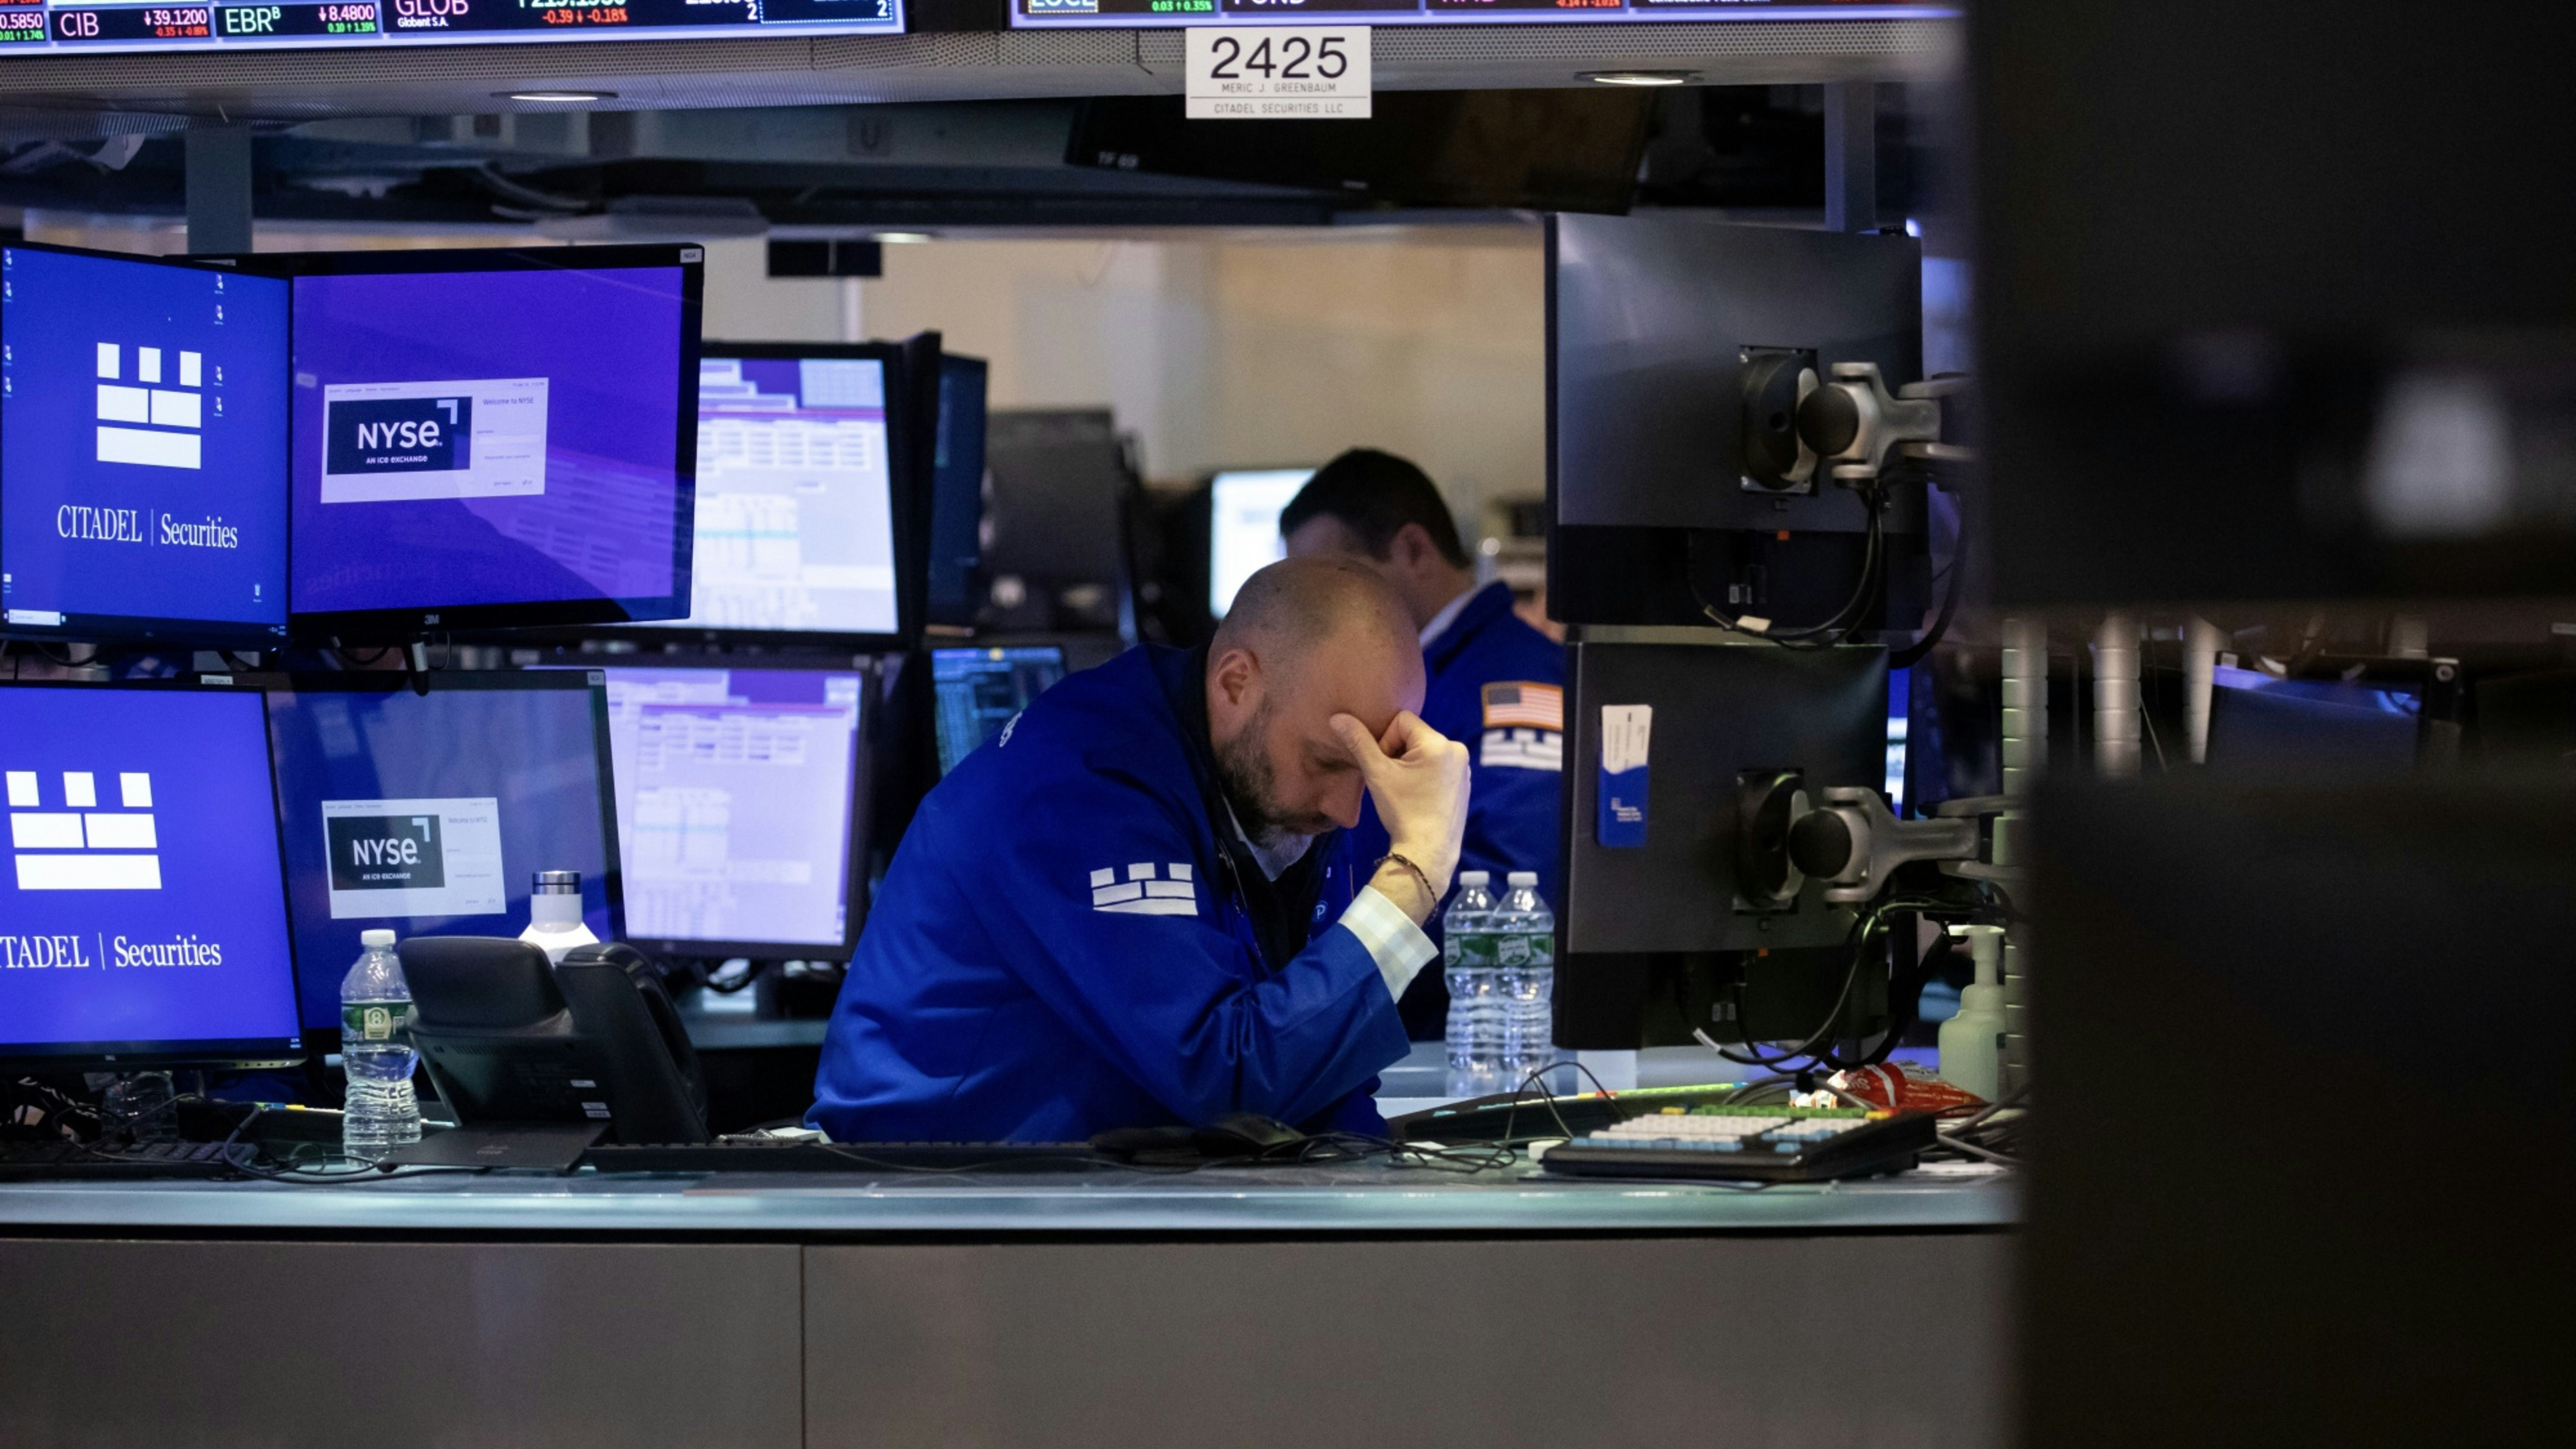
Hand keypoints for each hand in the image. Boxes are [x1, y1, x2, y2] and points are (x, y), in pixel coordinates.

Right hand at [1330, 710, 1467, 915]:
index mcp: (1438, 742)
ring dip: (1409, 764)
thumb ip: (1358, 742)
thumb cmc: (1402, 810)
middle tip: (1391, 780)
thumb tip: (1337, 717)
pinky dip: (1424, 775)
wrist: (1427, 852)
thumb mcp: (1377, 773)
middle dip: (1397, 753)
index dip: (1385, 740)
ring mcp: (1463, 768)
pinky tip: (1417, 797)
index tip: (1383, 766)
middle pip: (1414, 735)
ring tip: (1404, 790)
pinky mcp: (1464, 783)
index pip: (1401, 720)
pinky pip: (1438, 766)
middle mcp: (1456, 749)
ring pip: (1424, 752)